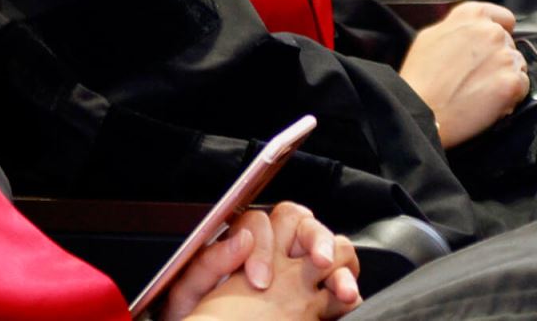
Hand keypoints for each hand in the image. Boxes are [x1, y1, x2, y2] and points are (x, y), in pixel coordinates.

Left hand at [171, 203, 361, 320]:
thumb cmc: (194, 318)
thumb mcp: (190, 292)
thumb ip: (209, 263)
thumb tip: (240, 240)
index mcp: (239, 247)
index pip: (260, 224)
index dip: (262, 247)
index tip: (260, 280)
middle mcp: (274, 253)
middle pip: (302, 225)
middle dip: (316, 238)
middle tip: (319, 261)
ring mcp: (298, 274)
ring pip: (328, 248)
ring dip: (338, 260)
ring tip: (341, 287)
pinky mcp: (316, 300)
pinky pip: (340, 281)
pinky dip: (346, 286)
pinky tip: (345, 300)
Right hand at [397, 1, 527, 147]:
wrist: (420, 108)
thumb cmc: (420, 76)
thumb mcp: (431, 35)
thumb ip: (458, 27)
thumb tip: (471, 32)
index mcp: (471, 15)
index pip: (504, 18)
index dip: (499, 33)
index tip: (489, 47)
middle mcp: (491, 31)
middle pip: (510, 45)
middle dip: (499, 58)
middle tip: (476, 75)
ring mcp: (504, 56)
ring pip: (518, 66)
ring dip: (505, 77)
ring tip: (480, 90)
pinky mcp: (512, 83)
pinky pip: (523, 87)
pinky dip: (511, 96)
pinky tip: (488, 101)